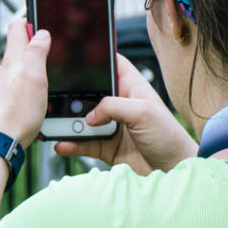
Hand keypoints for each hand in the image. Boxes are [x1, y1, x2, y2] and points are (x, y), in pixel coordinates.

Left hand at [0, 19, 50, 144]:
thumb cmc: (16, 112)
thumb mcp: (34, 76)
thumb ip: (37, 52)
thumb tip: (41, 32)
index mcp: (13, 59)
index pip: (17, 26)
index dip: (29, 18)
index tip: (41, 11)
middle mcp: (5, 70)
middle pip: (19, 47)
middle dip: (34, 43)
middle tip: (52, 44)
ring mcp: (3, 87)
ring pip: (20, 69)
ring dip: (34, 67)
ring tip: (50, 73)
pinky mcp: (5, 103)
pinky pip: (20, 88)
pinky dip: (30, 86)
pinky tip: (38, 96)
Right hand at [54, 54, 194, 174]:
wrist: (173, 172)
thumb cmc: (168, 137)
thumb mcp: (143, 112)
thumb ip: (113, 106)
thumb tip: (88, 115)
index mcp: (132, 87)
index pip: (112, 64)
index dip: (96, 58)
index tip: (74, 55)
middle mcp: (119, 105)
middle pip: (89, 93)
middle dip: (72, 95)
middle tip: (55, 95)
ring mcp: (111, 126)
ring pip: (83, 119)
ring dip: (68, 122)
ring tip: (54, 123)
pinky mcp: (105, 146)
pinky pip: (83, 142)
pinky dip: (71, 143)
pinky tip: (62, 143)